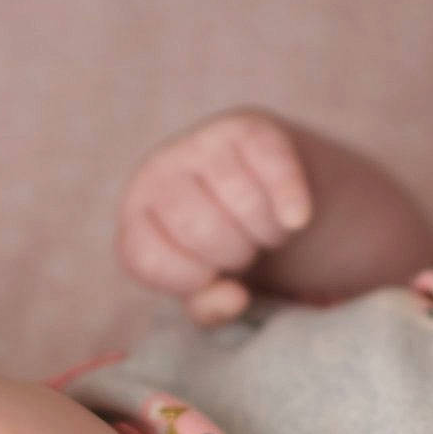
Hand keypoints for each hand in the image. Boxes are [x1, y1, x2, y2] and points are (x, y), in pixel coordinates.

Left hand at [117, 108, 313, 324]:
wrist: (261, 192)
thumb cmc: (221, 248)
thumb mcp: (207, 284)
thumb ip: (209, 307)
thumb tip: (235, 298)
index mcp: (135, 216)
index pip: (147, 259)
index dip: (189, 280)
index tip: (212, 277)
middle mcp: (156, 172)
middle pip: (198, 228)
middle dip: (233, 253)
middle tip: (243, 249)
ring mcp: (199, 143)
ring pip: (240, 200)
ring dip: (266, 231)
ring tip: (263, 229)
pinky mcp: (246, 126)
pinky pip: (272, 166)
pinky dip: (289, 198)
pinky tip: (297, 219)